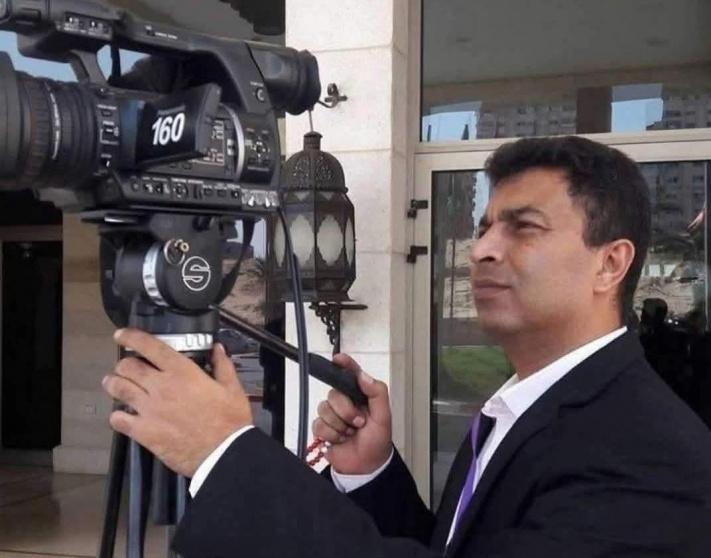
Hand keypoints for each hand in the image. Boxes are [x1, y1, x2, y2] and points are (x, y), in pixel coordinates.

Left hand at [102, 328, 251, 477]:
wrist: (223, 453)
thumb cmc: (230, 419)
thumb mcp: (232, 388)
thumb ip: (223, 365)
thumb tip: (218, 348)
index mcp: (182, 372)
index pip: (149, 347)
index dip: (130, 337)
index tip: (121, 335)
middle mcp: (161, 386)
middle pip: (128, 366)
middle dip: (123, 364)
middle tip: (125, 368)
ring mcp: (149, 409)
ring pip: (118, 388)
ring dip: (113, 384)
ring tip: (113, 384)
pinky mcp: (144, 432)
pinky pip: (118, 419)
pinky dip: (117, 415)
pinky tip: (121, 415)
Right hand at [312, 354, 391, 474]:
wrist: (366, 466)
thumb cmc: (377, 441)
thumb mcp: (384, 416)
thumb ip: (377, 393)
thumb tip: (363, 376)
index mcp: (361, 395)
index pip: (351, 374)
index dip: (344, 364)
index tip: (338, 359)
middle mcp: (345, 402)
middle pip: (334, 394)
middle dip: (346, 411)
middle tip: (358, 423)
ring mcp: (333, 414)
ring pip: (324, 409)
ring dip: (340, 425)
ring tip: (350, 432)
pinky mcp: (323, 427)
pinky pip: (318, 423)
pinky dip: (331, 434)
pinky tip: (340, 438)